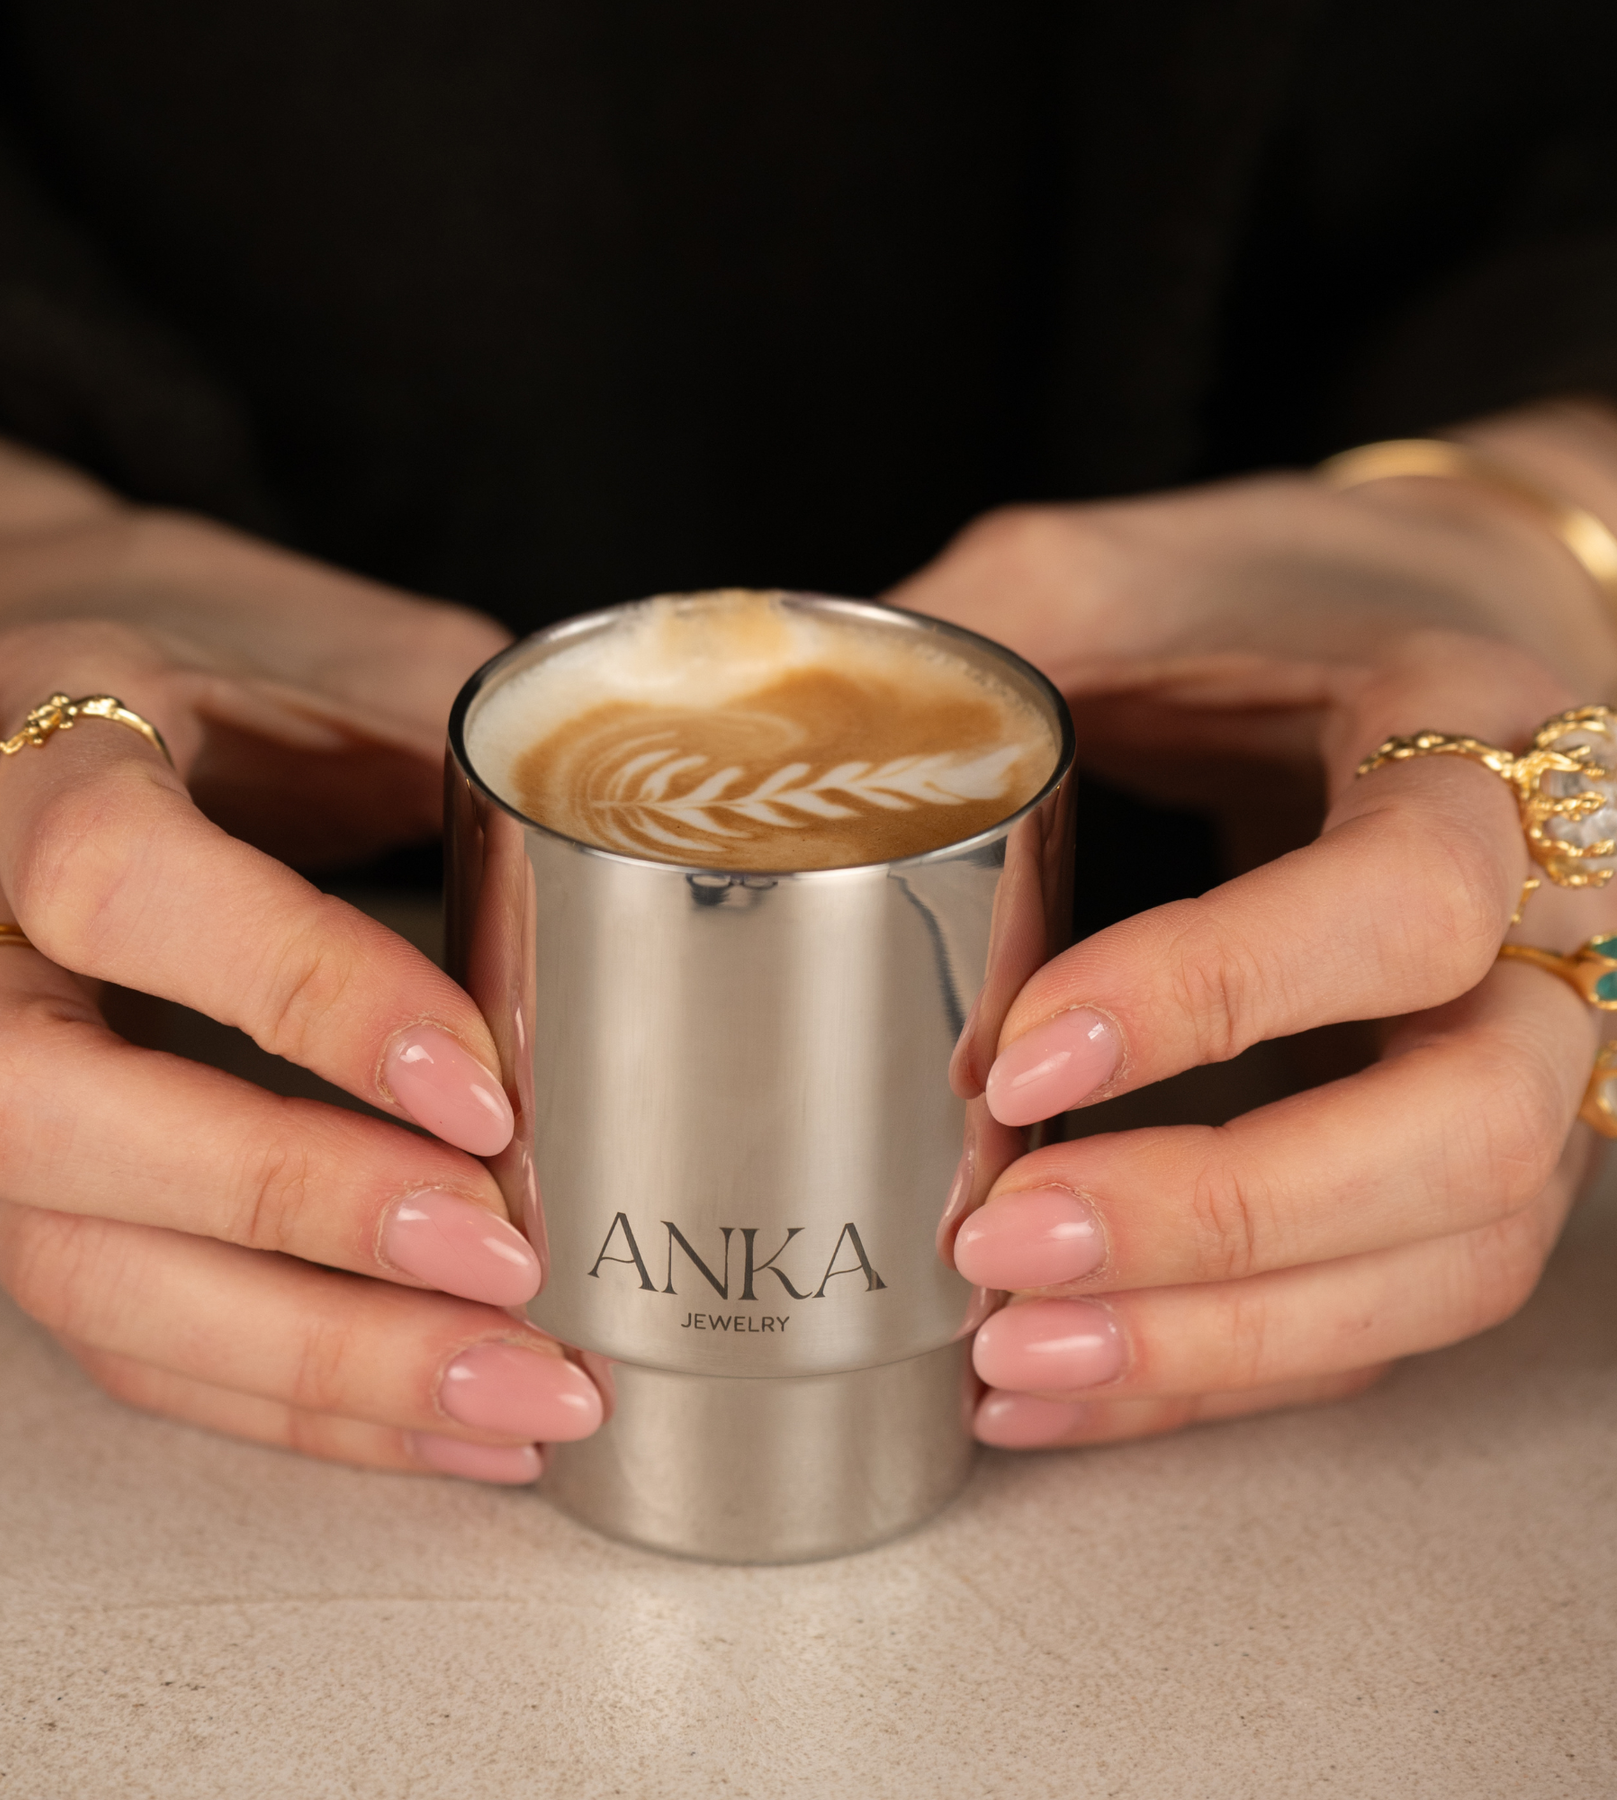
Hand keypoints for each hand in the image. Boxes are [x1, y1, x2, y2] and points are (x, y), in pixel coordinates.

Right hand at [0, 387, 601, 1482]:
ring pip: (71, 1263)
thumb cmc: (193, 663)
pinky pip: (113, 1329)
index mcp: (47, 746)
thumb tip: (668, 840)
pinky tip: (445, 1425)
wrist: (12, 690)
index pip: (123, 877)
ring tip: (520, 1393)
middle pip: (45, 1110)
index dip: (298, 990)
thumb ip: (460, 743)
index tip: (478, 1080)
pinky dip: (289, 1399)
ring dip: (309, 1360)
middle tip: (503, 1256)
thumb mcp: (318, 650)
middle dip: (291, 1206)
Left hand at [890, 409, 1616, 1447]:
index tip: (1017, 1061)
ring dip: (1227, 1338)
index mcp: (1464, 743)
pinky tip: (1068, 1380)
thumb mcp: (1113, 572)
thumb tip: (769, 757)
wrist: (1419, 631)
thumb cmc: (1264, 596)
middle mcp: (1541, 924)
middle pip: (1469, 1130)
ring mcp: (1522, 1054)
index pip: (1401, 900)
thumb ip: (961, 642)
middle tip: (1003, 1242)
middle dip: (1226, 1220)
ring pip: (1452, 1256)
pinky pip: (1391, 1301)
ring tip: (1014, 1354)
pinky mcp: (1464, 1146)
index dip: (1219, 998)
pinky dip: (1229, 1366)